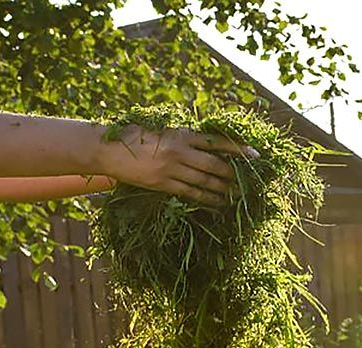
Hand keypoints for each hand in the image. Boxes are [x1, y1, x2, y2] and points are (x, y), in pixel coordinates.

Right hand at [98, 126, 258, 204]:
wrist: (106, 148)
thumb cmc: (134, 135)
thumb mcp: (161, 129)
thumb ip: (183, 136)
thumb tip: (207, 144)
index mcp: (181, 133)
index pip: (217, 141)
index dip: (238, 149)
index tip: (255, 155)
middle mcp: (179, 151)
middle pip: (214, 165)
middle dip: (232, 174)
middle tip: (246, 182)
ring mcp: (170, 169)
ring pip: (204, 181)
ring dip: (222, 189)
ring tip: (234, 195)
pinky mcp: (162, 184)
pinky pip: (189, 193)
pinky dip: (205, 198)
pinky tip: (215, 203)